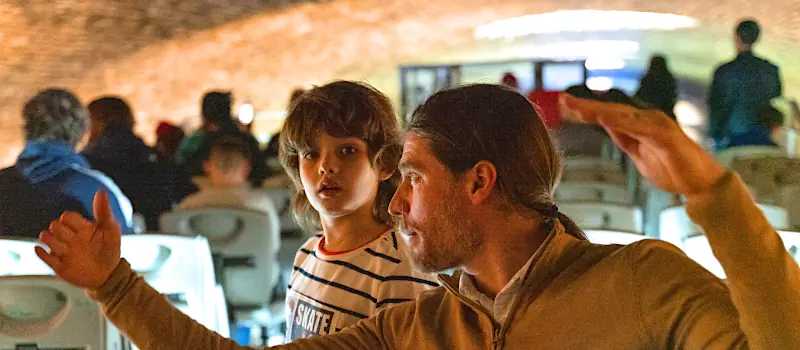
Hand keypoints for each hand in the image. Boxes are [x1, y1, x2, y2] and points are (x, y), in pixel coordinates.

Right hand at [35, 191, 121, 289]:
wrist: (109, 273)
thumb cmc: (110, 249)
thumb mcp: (111, 229)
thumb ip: (104, 212)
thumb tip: (101, 191)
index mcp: (80, 226)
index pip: (67, 216)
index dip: (70, 219)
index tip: (80, 226)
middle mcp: (69, 237)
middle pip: (55, 226)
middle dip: (60, 230)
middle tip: (71, 238)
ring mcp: (63, 251)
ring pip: (47, 240)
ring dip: (51, 241)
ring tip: (63, 246)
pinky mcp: (59, 266)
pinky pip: (45, 258)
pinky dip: (41, 253)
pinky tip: (40, 249)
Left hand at [559, 94, 725, 196]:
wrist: (701, 184)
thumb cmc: (673, 170)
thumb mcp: (639, 155)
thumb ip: (625, 139)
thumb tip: (607, 126)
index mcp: (639, 125)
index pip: (607, 115)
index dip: (586, 110)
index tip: (564, 106)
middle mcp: (647, 120)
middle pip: (611, 110)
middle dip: (585, 105)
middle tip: (562, 100)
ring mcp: (657, 125)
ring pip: (622, 115)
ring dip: (598, 110)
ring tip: (577, 107)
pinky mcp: (666, 135)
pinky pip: (639, 127)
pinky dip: (621, 122)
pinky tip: (604, 118)